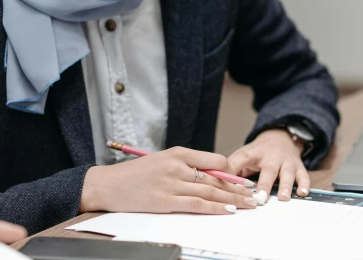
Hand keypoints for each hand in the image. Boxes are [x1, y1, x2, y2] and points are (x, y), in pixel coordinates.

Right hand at [80, 147, 257, 214]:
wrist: (109, 185)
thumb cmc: (135, 174)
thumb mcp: (162, 161)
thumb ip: (185, 166)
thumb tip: (212, 177)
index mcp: (177, 152)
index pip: (213, 160)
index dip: (230, 172)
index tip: (241, 180)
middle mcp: (177, 166)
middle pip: (215, 178)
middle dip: (237, 189)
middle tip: (253, 195)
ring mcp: (172, 184)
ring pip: (210, 192)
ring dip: (232, 200)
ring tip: (247, 205)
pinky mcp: (166, 202)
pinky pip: (197, 205)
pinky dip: (214, 208)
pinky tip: (227, 210)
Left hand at [227, 129, 309, 201]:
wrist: (280, 137)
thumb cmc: (258, 152)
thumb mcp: (242, 155)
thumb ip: (231, 167)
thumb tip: (215, 181)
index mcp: (254, 153)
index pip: (242, 159)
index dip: (235, 169)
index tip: (230, 184)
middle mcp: (272, 157)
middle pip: (269, 169)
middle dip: (265, 184)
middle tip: (261, 198)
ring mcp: (286, 162)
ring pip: (288, 173)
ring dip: (286, 186)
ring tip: (283, 198)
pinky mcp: (299, 167)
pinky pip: (303, 176)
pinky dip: (304, 185)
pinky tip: (302, 193)